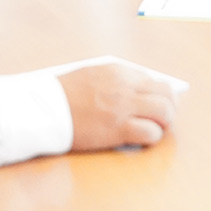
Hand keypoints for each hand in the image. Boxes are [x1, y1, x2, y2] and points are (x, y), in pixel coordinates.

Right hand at [60, 63, 176, 149]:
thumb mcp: (90, 75)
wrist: (41, 108)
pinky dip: (151, 138)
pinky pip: (150, 133)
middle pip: (166, 94)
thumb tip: (138, 91)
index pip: (154, 80)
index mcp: (118, 70)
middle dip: (168, 107)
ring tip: (153, 129)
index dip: (157, 95)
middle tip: (161, 119)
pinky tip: (141, 139)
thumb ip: (114, 81)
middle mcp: (125, 86)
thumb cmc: (62, 95)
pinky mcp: (118, 129)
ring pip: (165, 112)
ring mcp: (123, 107)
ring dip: (163, 123)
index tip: (154, 104)